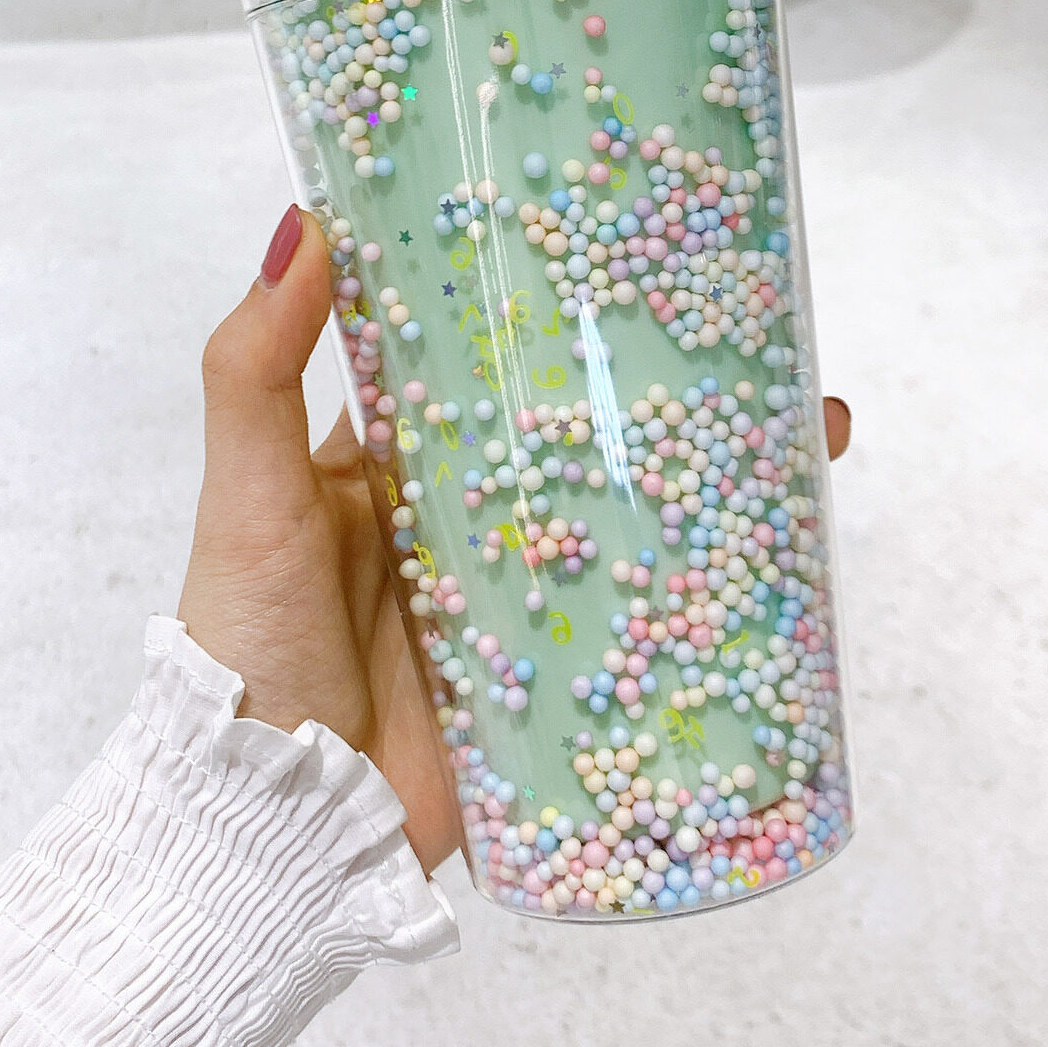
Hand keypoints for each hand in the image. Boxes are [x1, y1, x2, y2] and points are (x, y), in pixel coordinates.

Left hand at [179, 204, 853, 873]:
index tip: (609, 235)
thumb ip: (257, 366)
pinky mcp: (551, 668)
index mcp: (386, 458)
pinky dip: (704, 577)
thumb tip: (298, 222)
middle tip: (743, 324)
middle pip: (565, 426)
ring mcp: (510, 590)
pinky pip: (636, 610)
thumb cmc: (243, 641)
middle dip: (647, 380)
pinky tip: (786, 541)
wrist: (273, 825)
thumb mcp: (244, 491)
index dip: (533, 302)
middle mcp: (454, 513)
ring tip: (804, 417)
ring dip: (700, 467)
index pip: (469, 357)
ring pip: (617, 508)